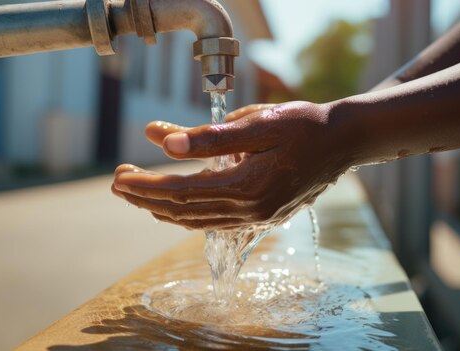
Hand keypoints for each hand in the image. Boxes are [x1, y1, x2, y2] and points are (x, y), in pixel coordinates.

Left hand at [112, 101, 354, 229]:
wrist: (342, 142)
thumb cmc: (303, 125)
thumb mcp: (257, 123)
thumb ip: (210, 136)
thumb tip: (165, 142)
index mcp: (246, 187)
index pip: (180, 192)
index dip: (146, 186)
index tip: (119, 176)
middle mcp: (248, 210)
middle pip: (183, 211)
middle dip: (146, 198)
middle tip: (117, 184)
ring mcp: (256, 217)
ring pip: (196, 220)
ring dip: (162, 209)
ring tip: (136, 194)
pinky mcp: (261, 215)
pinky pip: (213, 222)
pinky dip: (187, 214)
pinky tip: (172, 206)